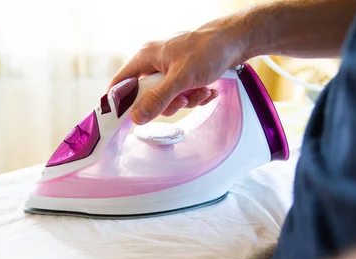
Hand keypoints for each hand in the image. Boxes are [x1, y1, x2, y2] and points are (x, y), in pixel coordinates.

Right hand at [109, 19, 244, 124]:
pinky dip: (196, 96)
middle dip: (168, 102)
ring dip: (187, 100)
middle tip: (182, 100)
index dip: (119, 101)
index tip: (125, 119)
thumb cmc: (208, 50)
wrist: (236, 41)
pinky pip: (183, 94)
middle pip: (148, 95)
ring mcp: (171, 69)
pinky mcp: (185, 75)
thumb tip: (136, 117)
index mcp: (146, 56)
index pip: (121, 82)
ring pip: (168, 98)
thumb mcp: (181, 78)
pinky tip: (208, 90)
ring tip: (201, 90)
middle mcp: (155, 62)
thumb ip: (158, 99)